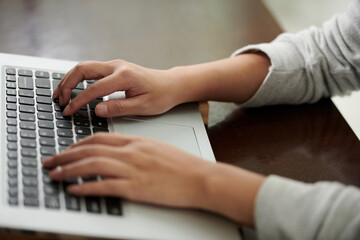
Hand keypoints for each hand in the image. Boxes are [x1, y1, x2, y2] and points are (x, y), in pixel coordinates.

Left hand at [43, 133, 211, 207]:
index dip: (79, 143)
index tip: (68, 149)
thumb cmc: (181, 165)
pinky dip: (86, 187)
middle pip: (90, 150)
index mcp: (135, 142)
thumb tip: (118, 153)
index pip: (100, 138)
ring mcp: (133, 170)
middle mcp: (131, 153)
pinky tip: (74, 190)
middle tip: (51, 160)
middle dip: (66, 155)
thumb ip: (136, 149)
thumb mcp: (156, 148)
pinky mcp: (136, 188)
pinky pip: (104, 186)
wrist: (200, 177)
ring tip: (55, 174)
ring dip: (69, 170)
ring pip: (92, 165)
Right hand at [53, 60, 181, 116]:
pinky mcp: (114, 69)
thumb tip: (97, 110)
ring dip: (69, 79)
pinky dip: (78, 79)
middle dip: (66, 84)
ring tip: (60, 95)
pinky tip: (73, 89)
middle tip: (58, 101)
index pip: (94, 89)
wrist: (171, 85)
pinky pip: (91, 70)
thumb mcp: (143, 107)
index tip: (68, 112)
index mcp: (124, 76)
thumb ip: (119, 108)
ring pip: (84, 67)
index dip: (78, 102)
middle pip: (83, 69)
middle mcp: (117, 66)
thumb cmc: (161, 96)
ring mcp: (115, 65)